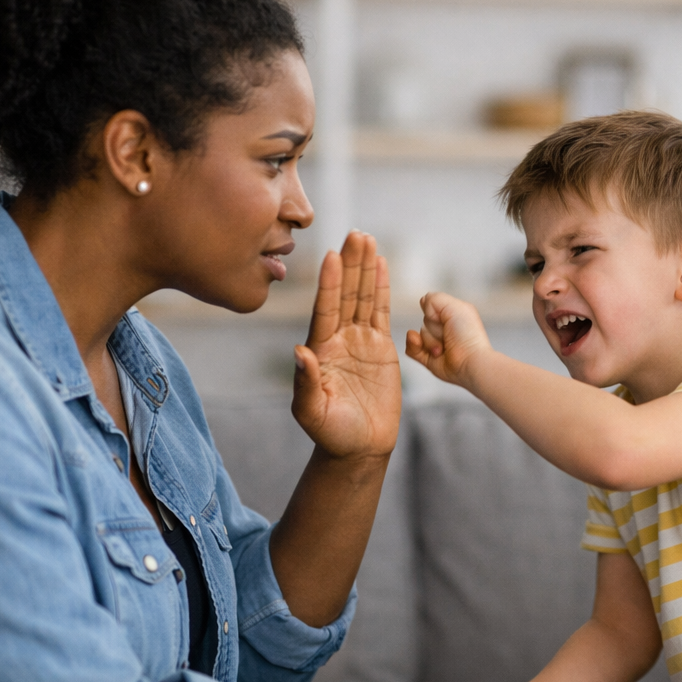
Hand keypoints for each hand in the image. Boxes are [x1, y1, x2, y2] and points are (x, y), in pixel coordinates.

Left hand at [292, 232, 401, 458]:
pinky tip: (381, 265)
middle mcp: (338, 338)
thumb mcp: (312, 411)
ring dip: (365, 268)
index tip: (332, 256)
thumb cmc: (331, 433)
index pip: (325, 309)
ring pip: (363, 297)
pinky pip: (381, 311)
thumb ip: (306, 382)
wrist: (359, 447)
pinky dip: (381, 288)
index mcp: (320, 349)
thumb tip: (299, 352)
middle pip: (345, 294)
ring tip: (367, 239)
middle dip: (350, 264)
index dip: (330, 284)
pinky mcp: (381, 347)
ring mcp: (360, 341)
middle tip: (355, 234)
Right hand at [404, 291, 492, 387]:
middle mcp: (446, 329)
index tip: (446, 316)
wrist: (469, 362)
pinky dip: (413, 345)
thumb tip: (422, 305)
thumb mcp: (454, 306)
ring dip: (430, 340)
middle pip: (425, 320)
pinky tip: (419, 345)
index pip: (432, 305)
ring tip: (443, 348)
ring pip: (419, 334)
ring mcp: (436, 343)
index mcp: (454, 315)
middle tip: (448, 335)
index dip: (434, 310)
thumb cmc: (467, 335)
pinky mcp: (428, 358)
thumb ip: (433, 299)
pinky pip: (410, 348)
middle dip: (434, 327)